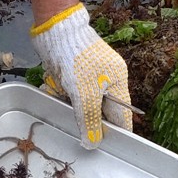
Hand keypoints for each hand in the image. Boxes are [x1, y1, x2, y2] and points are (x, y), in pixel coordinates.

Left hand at [31, 3, 131, 147]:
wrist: (55, 29)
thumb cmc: (77, 60)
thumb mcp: (85, 95)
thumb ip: (90, 120)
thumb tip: (93, 143)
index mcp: (118, 82)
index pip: (122, 115)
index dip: (117, 132)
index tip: (111, 147)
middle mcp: (107, 79)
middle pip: (100, 110)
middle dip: (87, 117)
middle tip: (78, 126)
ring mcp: (90, 76)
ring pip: (82, 103)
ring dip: (70, 104)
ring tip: (62, 94)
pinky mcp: (74, 73)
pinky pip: (69, 92)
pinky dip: (61, 93)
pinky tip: (55, 87)